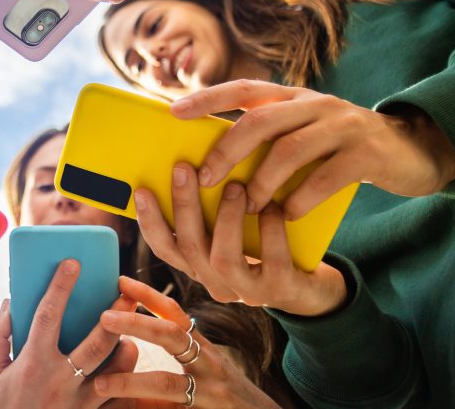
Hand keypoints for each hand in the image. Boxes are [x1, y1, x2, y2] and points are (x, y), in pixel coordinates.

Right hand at [0, 260, 138, 408]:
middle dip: (115, 313)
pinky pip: (122, 397)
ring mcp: (82, 403)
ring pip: (117, 369)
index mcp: (33, 364)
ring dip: (126, 346)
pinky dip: (128, 379)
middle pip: (97, 341)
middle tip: (126, 290)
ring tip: (130, 331)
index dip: (60, 286)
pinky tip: (128, 366)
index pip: (48, 316)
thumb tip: (9, 303)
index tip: (72, 263)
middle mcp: (61, 381)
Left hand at [94, 276, 279, 407]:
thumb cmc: (227, 399)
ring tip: (100, 384)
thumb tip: (123, 355)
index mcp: (203, 350)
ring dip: (130, 383)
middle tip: (104, 317)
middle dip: (137, 323)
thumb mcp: (203, 375)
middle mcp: (209, 365)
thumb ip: (171, 365)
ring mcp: (211, 393)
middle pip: (172, 335)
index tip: (121, 281)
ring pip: (166, 383)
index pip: (175, 314)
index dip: (149, 296)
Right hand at [135, 170, 346, 316]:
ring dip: (225, 218)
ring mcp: (247, 292)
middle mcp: (216, 283)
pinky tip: (272, 206)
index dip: (150, 220)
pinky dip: (269, 228)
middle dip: (184, 205)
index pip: (164, 247)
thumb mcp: (235, 231)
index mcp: (200, 267)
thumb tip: (196, 162)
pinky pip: (269, 258)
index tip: (142, 189)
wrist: (312, 285)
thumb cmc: (267, 246)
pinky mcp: (279, 290)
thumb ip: (212, 211)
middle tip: (185, 168)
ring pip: (222, 257)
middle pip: (188, 246)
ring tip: (235, 186)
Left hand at [170, 80, 454, 219]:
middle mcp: (315, 103)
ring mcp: (343, 125)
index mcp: (293, 97)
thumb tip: (211, 162)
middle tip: (205, 179)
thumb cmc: (341, 149)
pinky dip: (301, 199)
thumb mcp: (304, 133)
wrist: (412, 151)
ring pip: (290, 149)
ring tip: (246, 206)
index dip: (207, 98)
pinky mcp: (366, 153)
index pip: (243, 89)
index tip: (173, 111)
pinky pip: (326, 176)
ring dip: (262, 181)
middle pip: (261, 120)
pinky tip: (286, 216)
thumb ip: (269, 139)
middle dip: (227, 150)